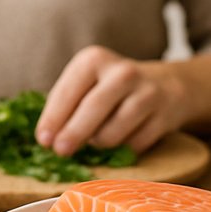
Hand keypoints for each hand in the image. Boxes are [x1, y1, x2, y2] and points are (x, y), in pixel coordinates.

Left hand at [34, 45, 181, 156]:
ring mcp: (147, 93)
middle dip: (73, 133)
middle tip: (60, 151)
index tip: (43, 140)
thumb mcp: (87, 83)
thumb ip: (66, 105)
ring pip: (113, 131)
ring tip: (96, 139)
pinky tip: (123, 138)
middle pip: (92, 108)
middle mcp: (122, 72)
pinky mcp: (164, 116)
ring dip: (98, 143)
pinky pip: (134, 145)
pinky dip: (122, 149)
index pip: (69, 91)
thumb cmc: (112, 88)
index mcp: (95, 60)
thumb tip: (47, 138)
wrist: (167, 85)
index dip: (53, 118)